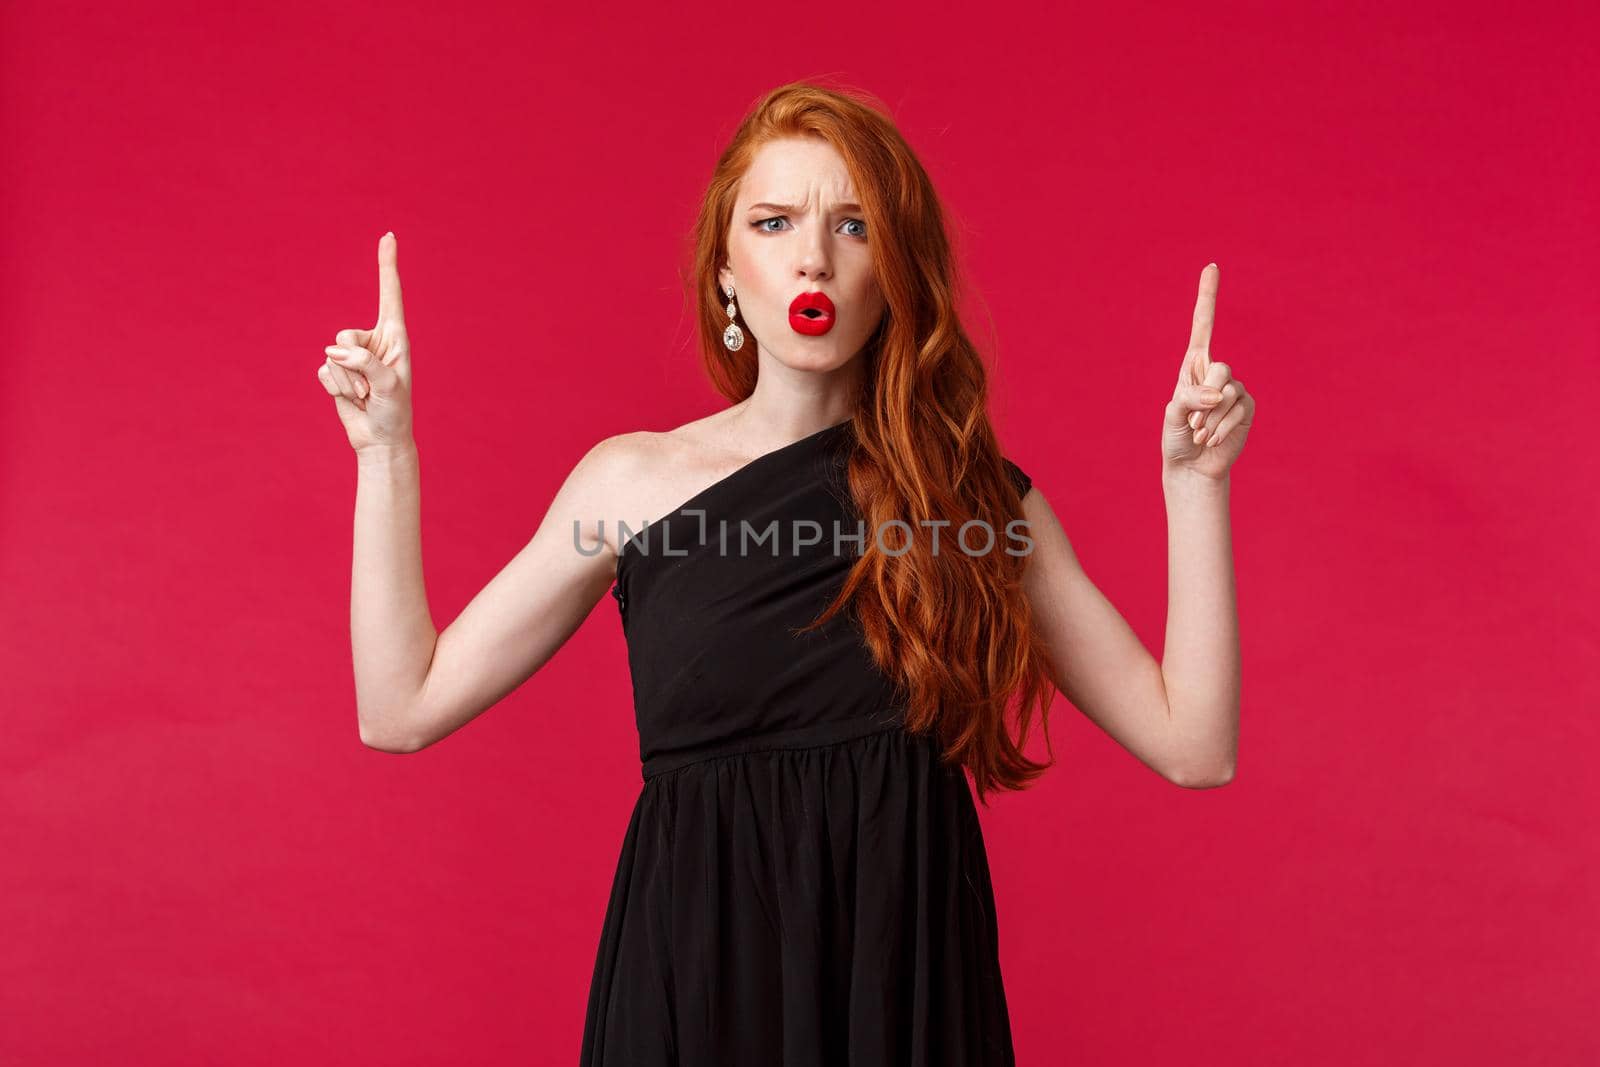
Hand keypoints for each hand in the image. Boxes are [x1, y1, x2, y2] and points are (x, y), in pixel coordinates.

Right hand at [317, 232, 414, 455]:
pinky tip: (350, 399)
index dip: (387, 265)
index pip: (390, 295)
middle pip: (344, 336)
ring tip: (363, 397)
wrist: (379, 439)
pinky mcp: (336, 371)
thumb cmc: (394, 412)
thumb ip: (364, 363)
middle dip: (350, 365)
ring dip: (345, 382)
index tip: (388, 236)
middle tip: (368, 389)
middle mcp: (373, 342)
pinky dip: (334, 389)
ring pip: (331, 356)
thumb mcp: (388, 387)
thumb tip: (333, 351)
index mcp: (395, 338)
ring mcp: (352, 356)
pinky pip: (322, 372)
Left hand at [1161, 263, 1253, 479]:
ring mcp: (1234, 389)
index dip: (1207, 296)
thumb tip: (1218, 393)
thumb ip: (1190, 399)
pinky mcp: (1247, 407)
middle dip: (1204, 399)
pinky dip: (1221, 428)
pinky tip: (1211, 441)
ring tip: (1200, 434)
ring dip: (1210, 420)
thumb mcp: (1172, 415)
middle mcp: (1215, 372)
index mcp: (1193, 365)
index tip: (1211, 266)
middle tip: (1193, 423)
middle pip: (1220, 368)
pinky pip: (1238, 409)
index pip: (1203, 325)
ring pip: (1228, 393)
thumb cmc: (1177, 437)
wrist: (1192, 465)